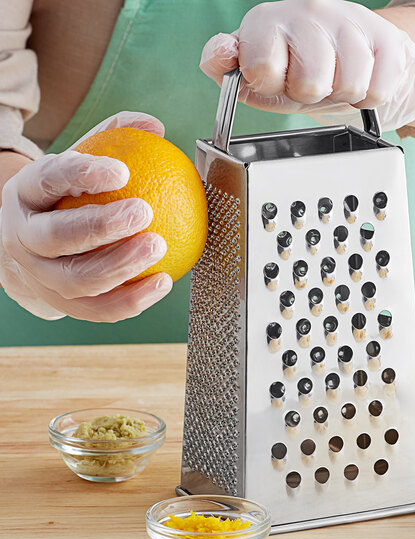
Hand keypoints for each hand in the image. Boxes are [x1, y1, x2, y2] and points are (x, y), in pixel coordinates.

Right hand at [0, 111, 172, 321]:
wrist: (37, 248)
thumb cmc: (67, 199)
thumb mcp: (82, 164)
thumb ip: (115, 140)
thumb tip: (155, 126)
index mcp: (27, 194)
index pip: (48, 180)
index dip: (82, 174)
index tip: (123, 170)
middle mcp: (24, 237)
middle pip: (56, 236)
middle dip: (100, 226)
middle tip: (145, 213)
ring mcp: (41, 276)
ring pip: (76, 279)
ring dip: (120, 267)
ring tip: (159, 247)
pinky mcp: (63, 305)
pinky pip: (97, 309)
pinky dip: (131, 300)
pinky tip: (164, 282)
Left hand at [200, 0, 414, 130]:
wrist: (354, 56)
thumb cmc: (298, 67)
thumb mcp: (255, 72)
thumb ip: (225, 66)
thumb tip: (219, 55)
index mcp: (269, 20)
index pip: (263, 67)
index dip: (271, 85)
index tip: (276, 78)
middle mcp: (309, 11)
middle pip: (310, 83)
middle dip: (310, 94)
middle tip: (309, 83)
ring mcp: (351, 22)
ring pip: (349, 86)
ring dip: (341, 95)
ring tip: (334, 80)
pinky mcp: (387, 39)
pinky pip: (378, 90)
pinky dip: (369, 96)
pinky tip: (361, 79)